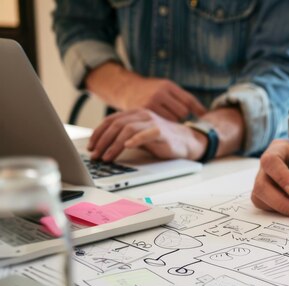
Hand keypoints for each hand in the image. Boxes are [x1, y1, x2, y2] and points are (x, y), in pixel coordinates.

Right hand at [85, 63, 205, 120]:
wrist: (125, 88)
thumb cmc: (152, 90)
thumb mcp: (168, 88)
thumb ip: (186, 99)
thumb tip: (205, 114)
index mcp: (168, 85)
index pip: (188, 102)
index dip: (194, 110)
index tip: (197, 116)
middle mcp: (160, 93)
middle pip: (182, 113)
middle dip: (180, 116)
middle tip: (173, 116)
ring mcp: (150, 103)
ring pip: (172, 120)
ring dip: (171, 122)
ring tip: (164, 119)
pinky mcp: (142, 112)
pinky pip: (159, 124)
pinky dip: (161, 125)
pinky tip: (157, 123)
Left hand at [88, 109, 206, 160]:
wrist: (186, 141)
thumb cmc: (162, 140)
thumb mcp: (139, 136)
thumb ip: (125, 136)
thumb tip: (103, 146)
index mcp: (135, 114)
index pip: (110, 120)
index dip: (98, 133)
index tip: (90, 146)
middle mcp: (142, 115)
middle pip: (116, 125)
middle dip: (102, 141)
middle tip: (95, 154)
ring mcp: (152, 122)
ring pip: (127, 129)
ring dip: (114, 144)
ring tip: (107, 157)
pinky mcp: (161, 132)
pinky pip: (146, 134)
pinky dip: (135, 140)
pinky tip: (127, 146)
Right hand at [251, 140, 288, 215]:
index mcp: (279, 148)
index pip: (270, 160)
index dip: (280, 176)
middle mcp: (267, 164)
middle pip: (261, 183)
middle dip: (279, 200)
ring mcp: (263, 180)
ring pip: (259, 196)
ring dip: (279, 207)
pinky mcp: (264, 195)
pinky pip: (264, 205)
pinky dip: (278, 210)